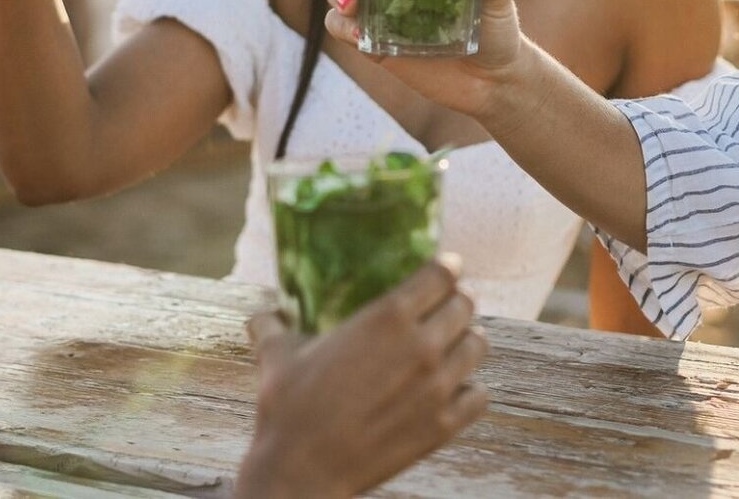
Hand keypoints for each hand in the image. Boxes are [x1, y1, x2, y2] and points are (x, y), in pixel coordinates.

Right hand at [238, 259, 488, 497]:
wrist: (302, 470)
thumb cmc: (288, 408)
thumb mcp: (276, 355)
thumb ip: (272, 325)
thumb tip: (259, 313)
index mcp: (388, 317)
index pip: (441, 275)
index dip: (447, 268)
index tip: (449, 267)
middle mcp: (422, 345)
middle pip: (464, 307)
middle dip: (457, 303)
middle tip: (447, 308)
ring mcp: (438, 386)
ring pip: (477, 347)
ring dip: (467, 341)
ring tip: (456, 344)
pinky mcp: (444, 425)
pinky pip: (479, 395)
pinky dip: (470, 389)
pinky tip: (457, 389)